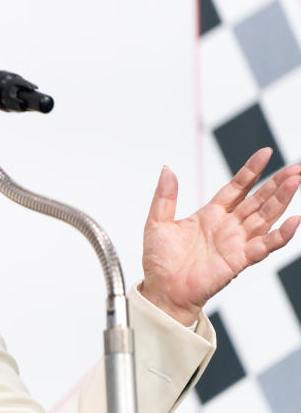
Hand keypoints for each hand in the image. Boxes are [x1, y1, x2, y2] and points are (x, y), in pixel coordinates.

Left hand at [139, 148, 300, 324]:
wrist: (162, 291)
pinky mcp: (239, 260)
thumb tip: (167, 169)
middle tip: (295, 168)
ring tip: (296, 182)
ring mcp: (236, 242)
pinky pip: (264, 246)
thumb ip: (165, 196)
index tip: (265, 153)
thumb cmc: (160, 262)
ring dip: (281, 200)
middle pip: (257, 199)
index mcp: (210, 214)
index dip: (251, 171)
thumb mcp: (157, 222)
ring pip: (265, 217)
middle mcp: (227, 226)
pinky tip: (294, 221)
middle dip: (276, 183)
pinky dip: (280, 235)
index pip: (236, 187)